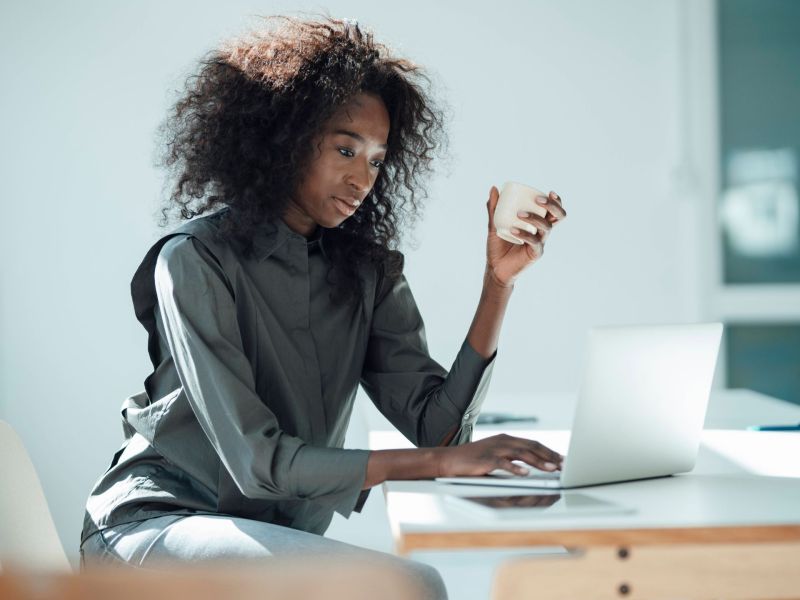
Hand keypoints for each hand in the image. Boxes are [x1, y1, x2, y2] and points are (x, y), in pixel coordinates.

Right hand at [436, 434, 563, 477]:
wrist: (449, 459)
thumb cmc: (473, 459)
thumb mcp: (495, 453)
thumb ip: (512, 456)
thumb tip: (531, 465)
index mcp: (506, 439)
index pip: (533, 443)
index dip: (549, 451)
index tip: (562, 459)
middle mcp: (503, 441)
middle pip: (531, 446)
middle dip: (549, 456)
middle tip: (563, 464)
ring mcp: (495, 449)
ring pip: (521, 453)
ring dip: (538, 461)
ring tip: (551, 469)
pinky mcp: (486, 459)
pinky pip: (504, 463)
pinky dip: (516, 468)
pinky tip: (526, 474)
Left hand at [485, 187, 566, 286]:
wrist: (495, 268)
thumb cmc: (497, 247)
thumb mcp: (493, 225)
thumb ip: (494, 209)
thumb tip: (493, 188)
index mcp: (537, 224)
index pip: (553, 211)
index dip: (556, 201)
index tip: (549, 192)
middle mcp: (542, 232)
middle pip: (557, 217)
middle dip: (552, 206)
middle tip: (538, 200)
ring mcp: (540, 243)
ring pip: (546, 227)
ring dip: (535, 218)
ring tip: (520, 214)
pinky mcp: (535, 254)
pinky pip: (534, 242)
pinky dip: (524, 234)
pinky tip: (513, 230)